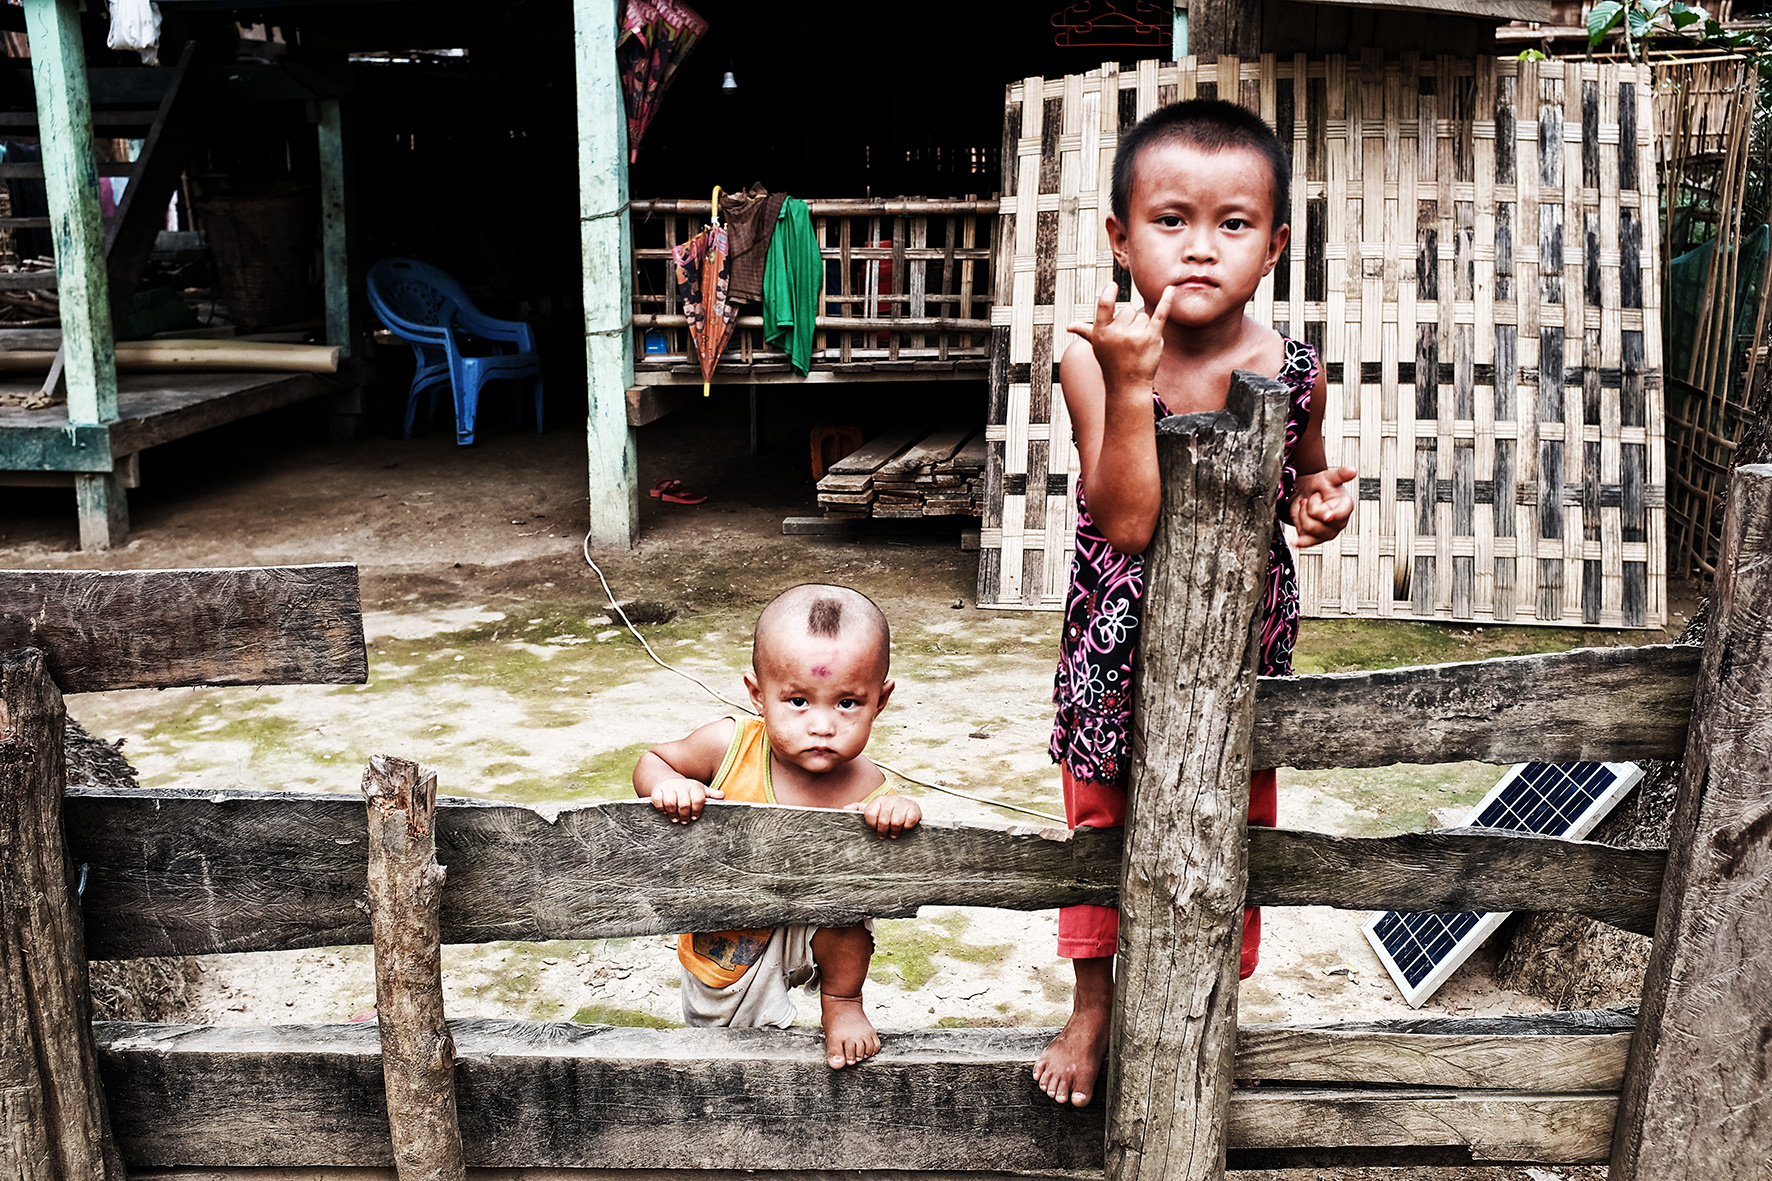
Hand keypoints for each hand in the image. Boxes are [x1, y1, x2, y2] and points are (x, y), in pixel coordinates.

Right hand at [650, 778, 722, 822]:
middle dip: (684, 815)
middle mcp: (681, 784)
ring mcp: (668, 787)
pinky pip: (658, 801)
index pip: (698, 799)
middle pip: (684, 803)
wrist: (670, 781)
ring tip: (675, 819)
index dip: (697, 810)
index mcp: (694, 786)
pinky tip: (664, 812)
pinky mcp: (657, 790)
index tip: (695, 817)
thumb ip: (711, 794)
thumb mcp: (700, 791)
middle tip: (684, 821)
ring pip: (670, 802)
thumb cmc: (688, 790)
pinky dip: (660, 808)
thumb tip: (722, 796)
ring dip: (672, 813)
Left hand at [847, 794, 921, 838]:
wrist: (909, 809)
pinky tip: (905, 827)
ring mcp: (903, 803)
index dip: (872, 825)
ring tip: (895, 832)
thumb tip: (844, 808)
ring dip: (895, 831)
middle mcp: (890, 799)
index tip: (875, 829)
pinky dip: (906, 828)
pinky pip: (908, 823)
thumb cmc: (888, 812)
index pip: (870, 814)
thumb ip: (858, 809)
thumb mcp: (873, 809)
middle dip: (884, 831)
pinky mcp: (914, 809)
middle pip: (883, 821)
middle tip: (886, 834)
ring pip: (895, 822)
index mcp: (878, 800)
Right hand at [1066, 281, 1177, 399]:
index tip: (1113, 285)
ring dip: (1143, 327)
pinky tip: (1170, 289)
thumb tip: (1069, 326)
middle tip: (1127, 342)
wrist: (1128, 385)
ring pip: (1143, 315)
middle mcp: (1118, 332)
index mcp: (1102, 331)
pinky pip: (1160, 313)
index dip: (1109, 292)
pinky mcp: (1153, 337)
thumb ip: (1084, 331)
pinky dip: (1166, 301)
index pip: (1105, 304)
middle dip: (1130, 322)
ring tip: (1138, 345)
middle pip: (1128, 310)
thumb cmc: (1112, 363)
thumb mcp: (1096, 346)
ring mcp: (1136, 335)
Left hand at [1290, 466, 1357, 547]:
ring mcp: (1327, 532)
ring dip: (1302, 514)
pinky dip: (1299, 542)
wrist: (1306, 493)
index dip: (1333, 516)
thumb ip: (1340, 475)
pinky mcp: (1315, 538)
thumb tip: (1352, 470)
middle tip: (1312, 498)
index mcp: (1345, 508)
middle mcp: (1338, 522)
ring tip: (1307, 505)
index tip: (1327, 515)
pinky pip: (1305, 542)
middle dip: (1310, 507)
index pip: (1340, 515)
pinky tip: (1295, 541)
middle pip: (1319, 523)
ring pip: (1309, 529)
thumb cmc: (1320, 486)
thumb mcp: (1328, 477)